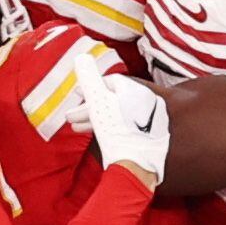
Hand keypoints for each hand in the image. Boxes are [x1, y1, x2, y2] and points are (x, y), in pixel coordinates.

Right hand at [68, 59, 167, 187]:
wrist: (136, 167)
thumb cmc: (115, 133)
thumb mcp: (97, 102)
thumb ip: (89, 79)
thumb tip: (82, 57)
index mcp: (139, 92)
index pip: (112, 82)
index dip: (91, 87)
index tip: (77, 96)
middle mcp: (150, 105)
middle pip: (115, 100)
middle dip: (90, 108)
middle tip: (71, 117)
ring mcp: (153, 123)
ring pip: (120, 116)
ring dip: (96, 120)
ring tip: (78, 129)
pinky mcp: (152, 140)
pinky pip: (128, 128)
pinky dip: (111, 129)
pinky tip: (98, 137)